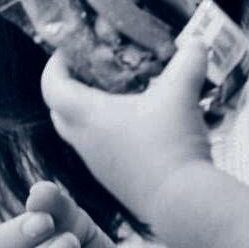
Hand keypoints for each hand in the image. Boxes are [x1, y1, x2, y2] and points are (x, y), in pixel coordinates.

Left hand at [39, 38, 212, 228]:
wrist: (181, 203)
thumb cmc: (171, 145)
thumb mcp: (182, 95)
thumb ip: (189, 63)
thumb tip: (197, 44)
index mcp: (88, 116)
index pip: (52, 86)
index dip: (55, 66)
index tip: (67, 52)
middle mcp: (85, 142)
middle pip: (61, 113)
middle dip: (70, 90)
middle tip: (90, 74)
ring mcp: (99, 165)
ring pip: (81, 135)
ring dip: (91, 116)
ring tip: (120, 100)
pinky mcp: (116, 181)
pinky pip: (102, 153)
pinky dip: (111, 137)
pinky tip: (140, 130)